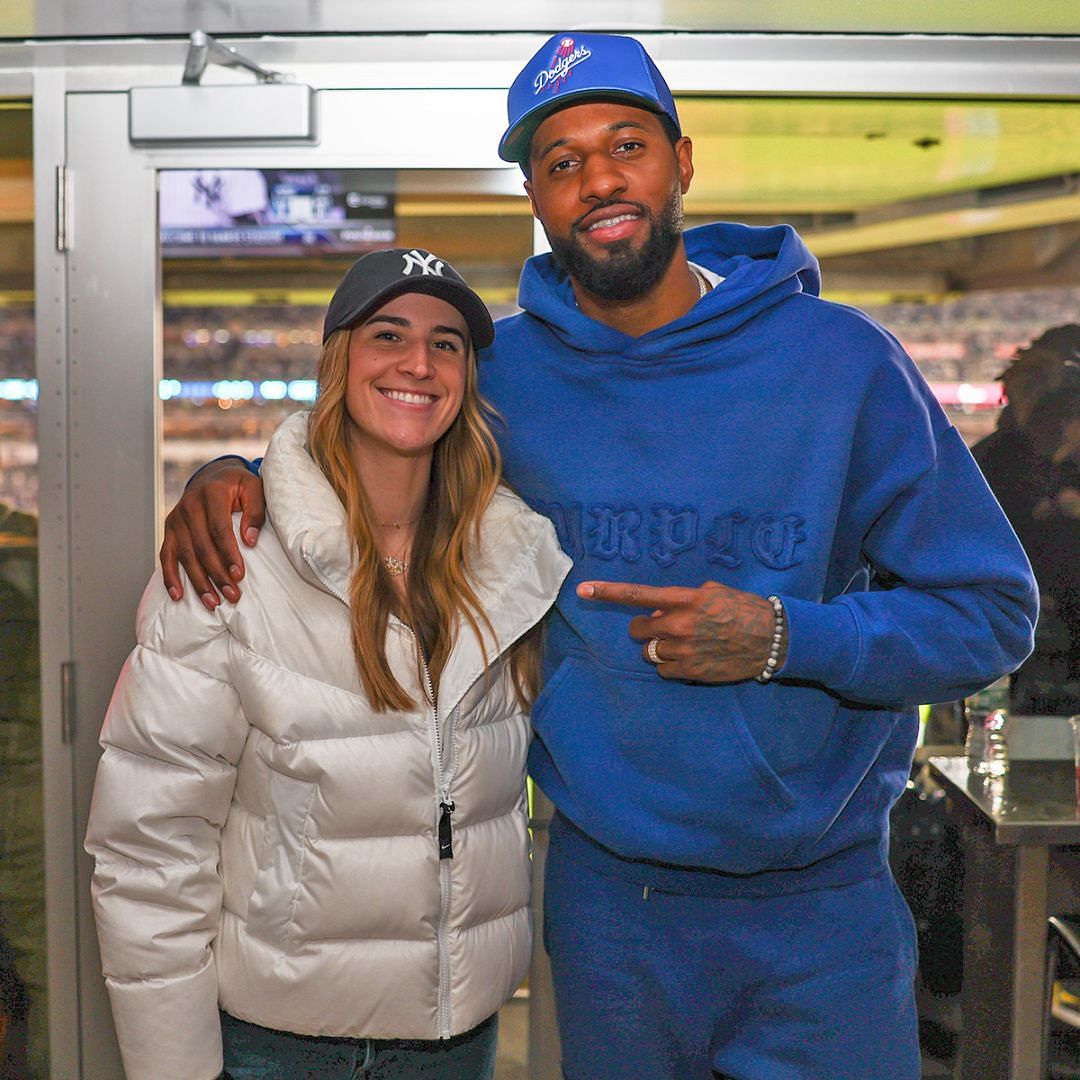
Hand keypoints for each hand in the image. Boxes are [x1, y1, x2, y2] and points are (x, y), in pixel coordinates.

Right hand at [160, 459, 264, 610]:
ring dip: (198, 581)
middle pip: (201, 546)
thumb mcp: (254, 488)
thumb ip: (255, 511)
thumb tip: (250, 541)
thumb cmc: (238, 486)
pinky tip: (178, 596)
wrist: (214, 476)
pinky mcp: (169, 529)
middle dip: (217, 574)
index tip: (239, 575)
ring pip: (184, 555)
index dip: (228, 554)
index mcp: (211, 493)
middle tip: (232, 595)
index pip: (219, 528)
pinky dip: (170, 577)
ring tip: (212, 602)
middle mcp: (189, 505)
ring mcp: (176, 518)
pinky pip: (166, 556)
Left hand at [576, 579, 785, 682]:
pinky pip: (663, 670)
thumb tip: (658, 612)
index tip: (584, 589)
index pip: (639, 595)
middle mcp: (681, 624)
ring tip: (688, 643)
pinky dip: (672, 665)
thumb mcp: (713, 592)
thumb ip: (681, 600)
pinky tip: (692, 658)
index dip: (609, 592)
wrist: (773, 639)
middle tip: (666, 628)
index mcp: (686, 600)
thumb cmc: (743, 610)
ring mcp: (684, 650)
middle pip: (639, 629)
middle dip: (647, 628)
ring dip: (662, 647)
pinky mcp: (690, 671)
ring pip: (650, 651)